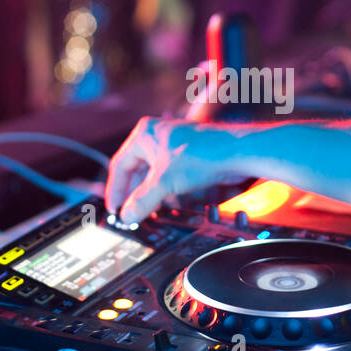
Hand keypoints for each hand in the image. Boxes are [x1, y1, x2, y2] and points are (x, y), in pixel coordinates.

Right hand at [105, 116, 235, 222]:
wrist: (236, 152)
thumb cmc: (201, 156)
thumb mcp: (164, 183)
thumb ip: (142, 201)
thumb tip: (127, 216)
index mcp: (143, 135)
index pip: (119, 165)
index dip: (116, 190)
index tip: (115, 209)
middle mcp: (155, 136)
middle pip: (135, 170)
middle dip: (134, 193)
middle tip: (130, 213)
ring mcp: (172, 145)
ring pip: (152, 173)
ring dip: (149, 193)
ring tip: (147, 211)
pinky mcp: (186, 154)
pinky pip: (167, 174)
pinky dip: (163, 189)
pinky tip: (166, 202)